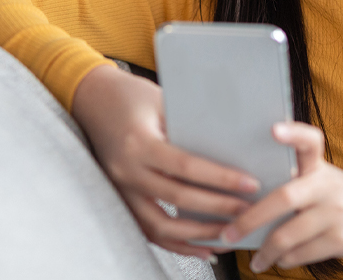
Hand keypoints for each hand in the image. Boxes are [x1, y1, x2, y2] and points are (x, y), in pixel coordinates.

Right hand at [71, 65, 261, 257]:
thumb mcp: (162, 101)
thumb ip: (190, 127)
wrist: (92, 99)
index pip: (186, 166)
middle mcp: (126, 170)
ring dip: (198, 234)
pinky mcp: (121, 200)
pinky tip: (204, 248)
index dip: (220, 179)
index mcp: (139, 142)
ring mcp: (120, 189)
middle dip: (218, 208)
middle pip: (177, 198)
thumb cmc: (131, 95)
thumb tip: (233, 151)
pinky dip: (177, 243)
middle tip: (248, 211)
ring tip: (230, 235)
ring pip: (160, 226)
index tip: (250, 185)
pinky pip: (148, 231)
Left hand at [219, 122, 342, 273]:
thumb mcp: (326, 180)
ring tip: (255, 259)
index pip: (310, 141)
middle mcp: (328, 187)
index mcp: (320, 167)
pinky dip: (284, 261)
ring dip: (265, 252)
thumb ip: (296, 181)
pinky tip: (278, 261)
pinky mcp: (341, 240)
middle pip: (283, 198)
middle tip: (228, 233)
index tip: (274, 129)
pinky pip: (301, 254)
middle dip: (249, 219)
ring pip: (287, 235)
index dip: (293, 133)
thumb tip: (245, 196)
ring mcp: (336, 214)